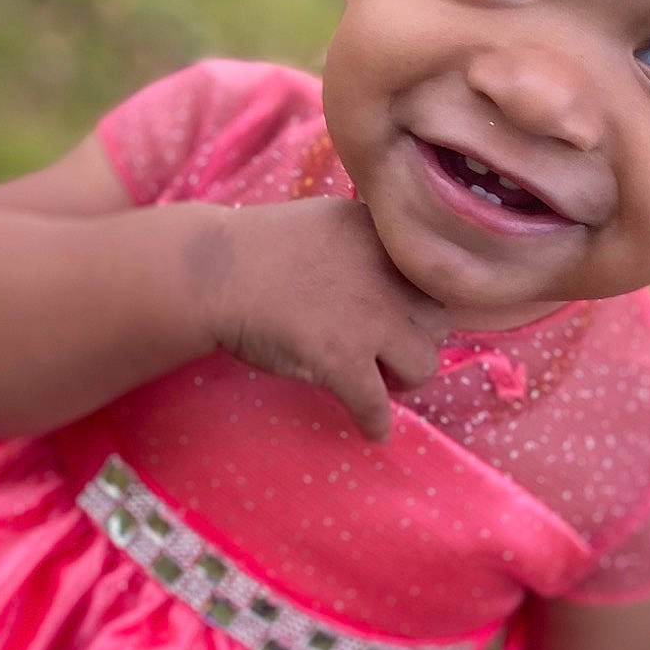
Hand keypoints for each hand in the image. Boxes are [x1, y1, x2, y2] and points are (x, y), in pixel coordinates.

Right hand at [192, 197, 449, 439]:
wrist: (210, 273)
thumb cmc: (256, 249)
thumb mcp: (331, 221)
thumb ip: (369, 242)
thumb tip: (396, 277)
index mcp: (384, 237)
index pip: (433, 279)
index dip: (417, 304)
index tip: (399, 318)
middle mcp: (388, 274)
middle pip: (439, 321)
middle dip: (415, 339)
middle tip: (384, 351)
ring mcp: (369, 318)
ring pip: (423, 364)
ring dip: (403, 378)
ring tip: (377, 382)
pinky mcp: (343, 360)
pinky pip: (378, 406)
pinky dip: (375, 422)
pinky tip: (369, 427)